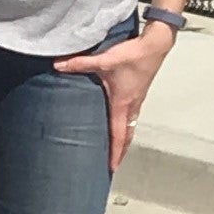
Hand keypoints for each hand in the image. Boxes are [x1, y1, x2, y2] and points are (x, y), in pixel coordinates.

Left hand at [53, 22, 173, 169]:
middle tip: (112, 165)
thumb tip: (58, 65)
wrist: (155, 46)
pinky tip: (119, 122)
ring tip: (115, 148)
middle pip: (127, 136)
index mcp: (123, 104)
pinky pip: (132, 116)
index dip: (115, 153)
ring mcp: (137, 100)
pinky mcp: (138, 93)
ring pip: (130, 126)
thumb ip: (80, 63)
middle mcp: (132, 106)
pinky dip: (126, 126)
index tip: (112, 168)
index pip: (119, 136)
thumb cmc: (133, 56)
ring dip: (124, 139)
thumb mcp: (104, 60)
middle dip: (120, 152)